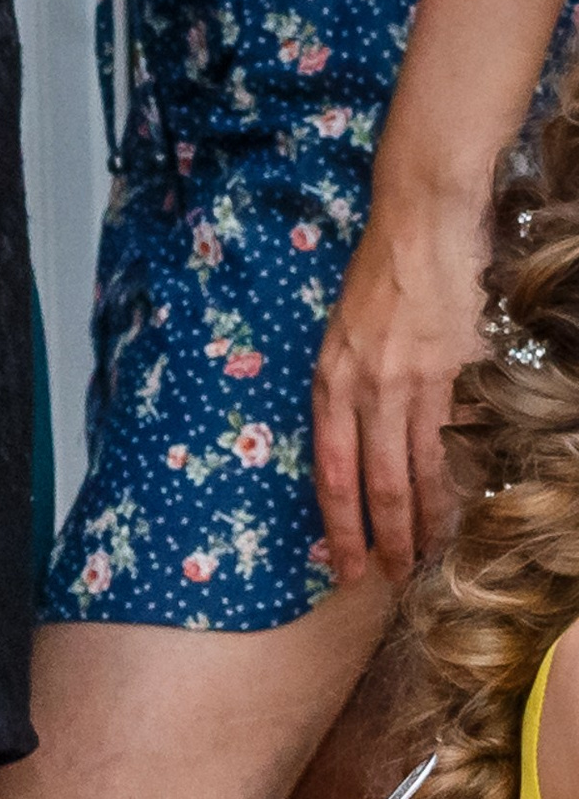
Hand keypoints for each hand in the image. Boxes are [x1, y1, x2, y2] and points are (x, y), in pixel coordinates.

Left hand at [311, 193, 491, 585]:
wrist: (422, 220)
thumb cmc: (377, 278)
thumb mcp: (337, 339)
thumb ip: (343, 395)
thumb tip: (355, 452)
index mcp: (330, 386)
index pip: (332, 477)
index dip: (339, 530)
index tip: (345, 568)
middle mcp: (369, 390)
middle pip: (378, 485)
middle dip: (386, 539)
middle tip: (395, 578)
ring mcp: (418, 381)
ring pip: (423, 468)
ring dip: (428, 518)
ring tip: (431, 555)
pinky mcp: (462, 367)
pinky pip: (462, 435)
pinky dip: (465, 474)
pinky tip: (468, 503)